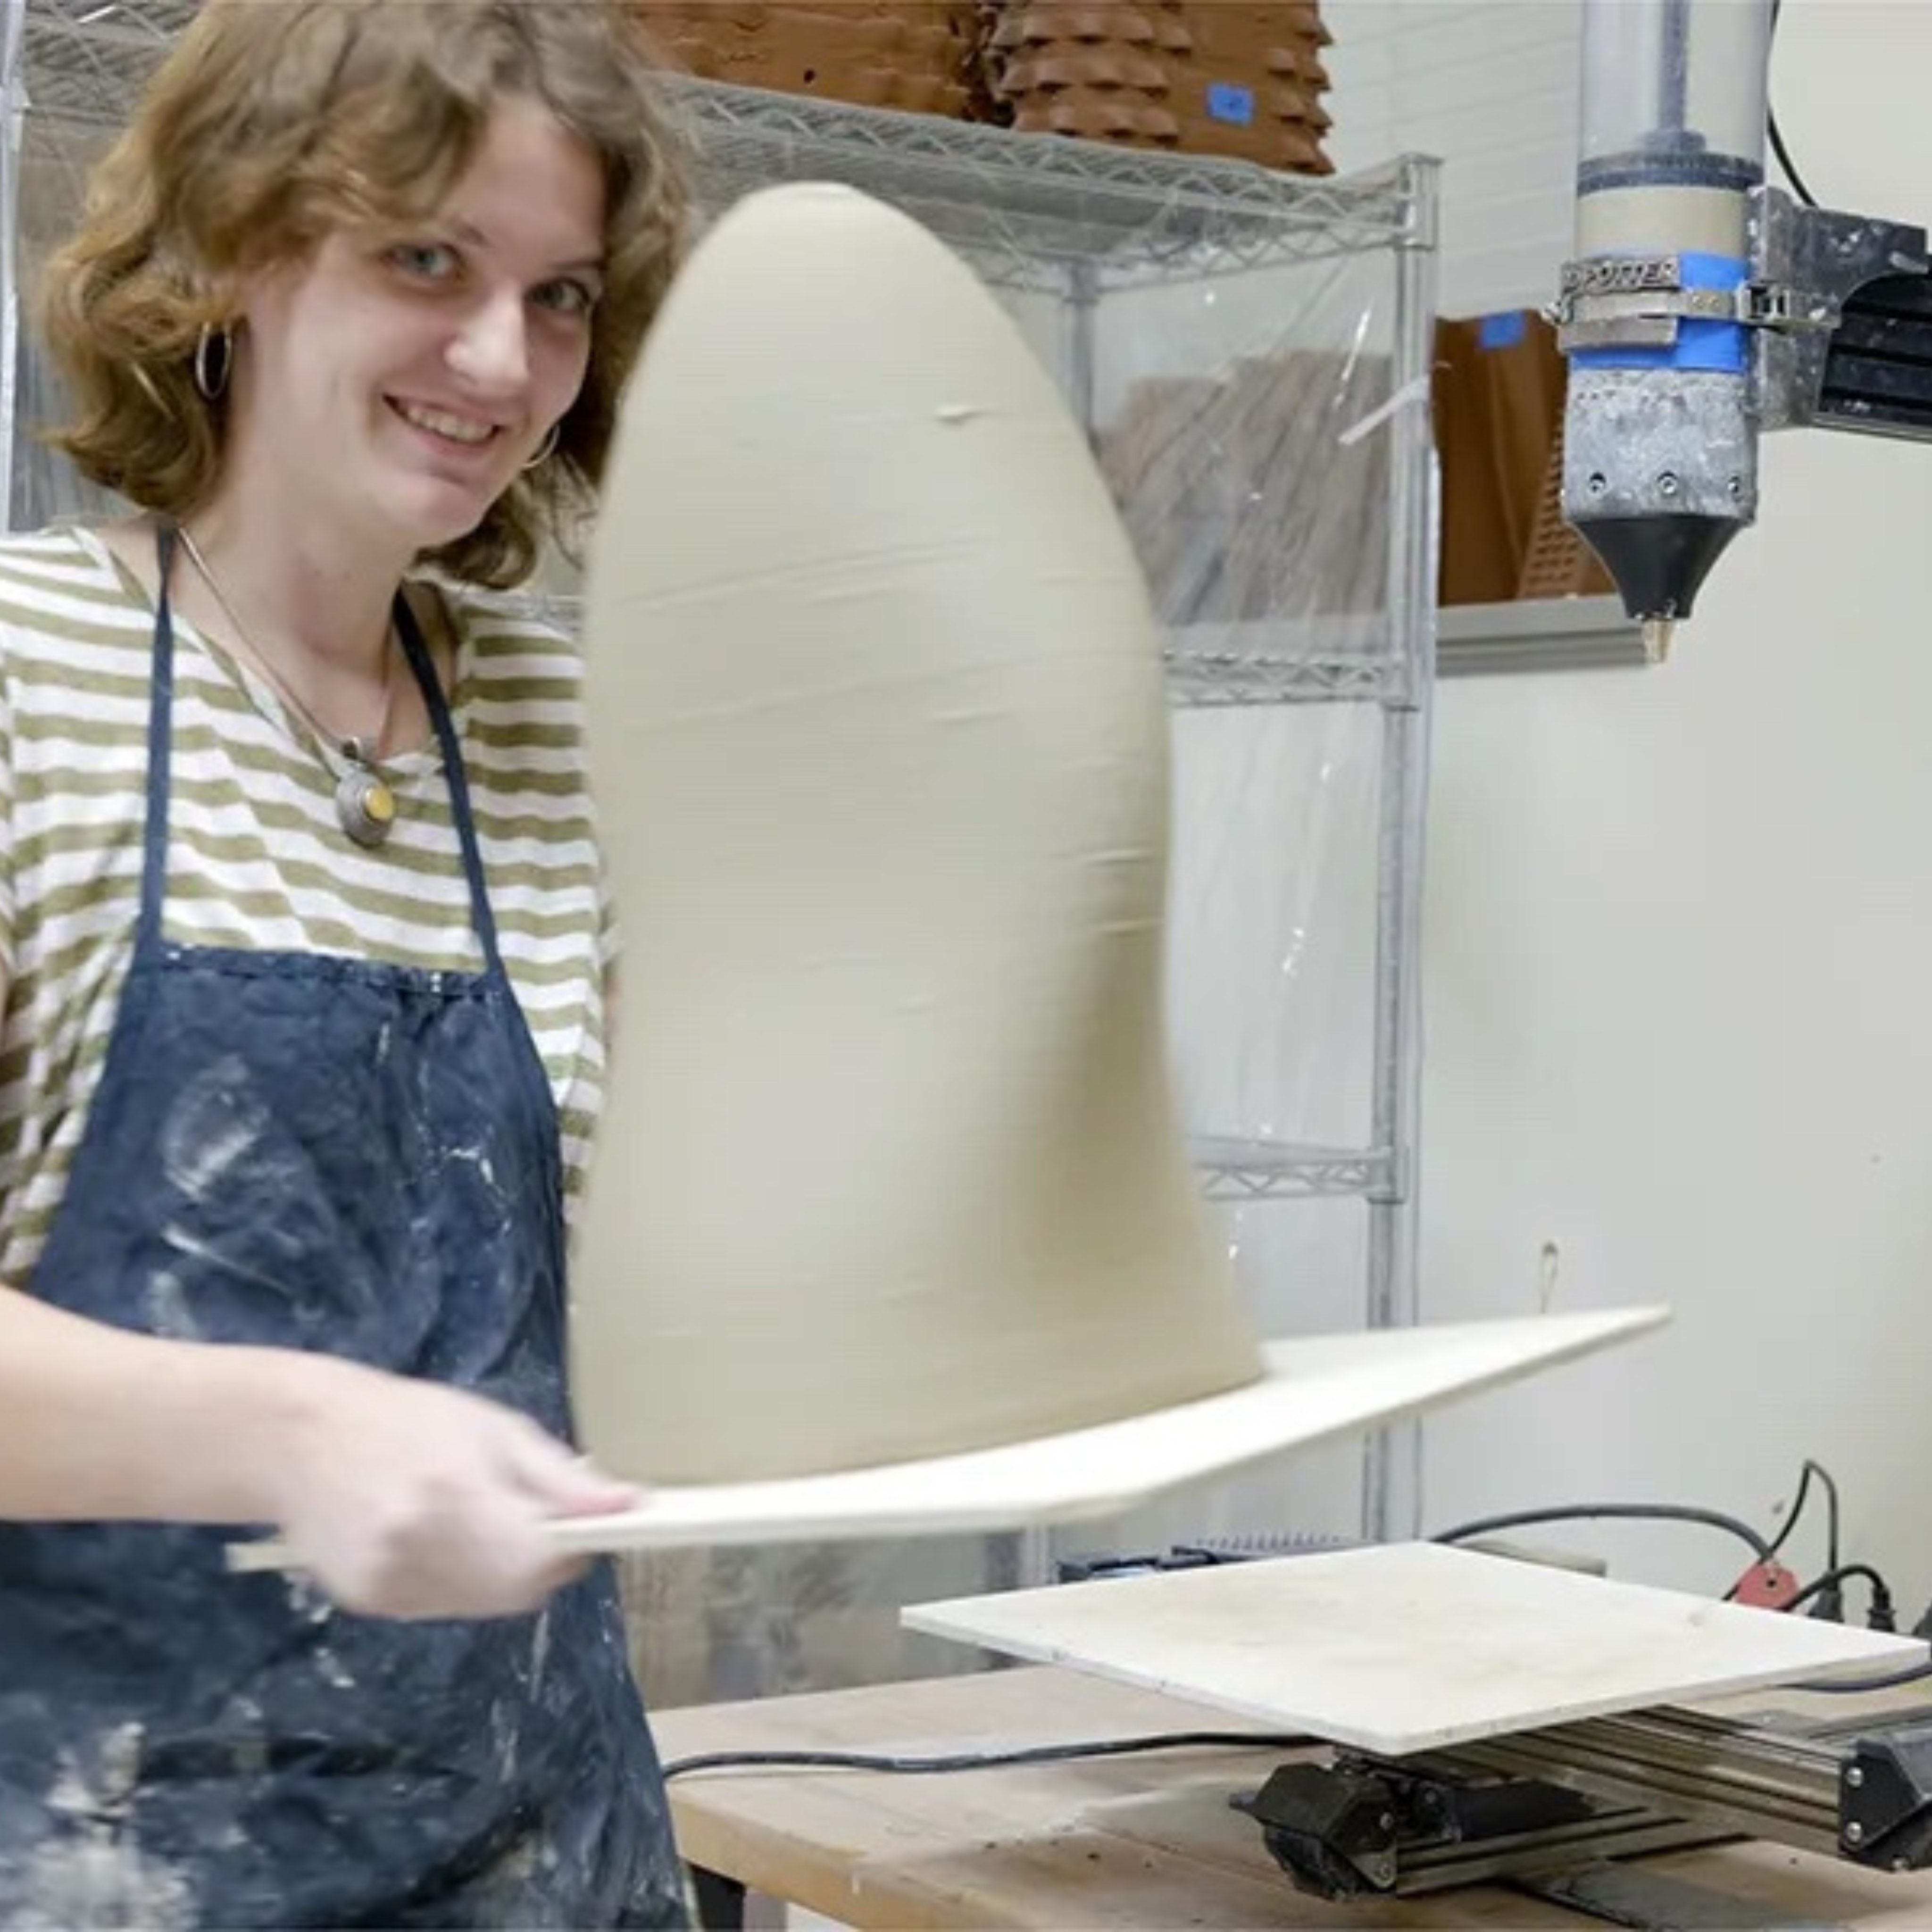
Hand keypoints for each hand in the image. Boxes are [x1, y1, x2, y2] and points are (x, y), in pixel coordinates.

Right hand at [259, 1353, 640, 1620]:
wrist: (299, 1437)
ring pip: (482, 1603)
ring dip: (499, 1573)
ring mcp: (388, 1582)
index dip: (573, 1549)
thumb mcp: (495, 1429)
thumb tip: (629, 1506)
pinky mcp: (368, 1602)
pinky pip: (442, 1606)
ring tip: (470, 1517)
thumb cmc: (408, 1419)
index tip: (579, 1526)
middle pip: (517, 1590)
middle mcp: (419, 1547)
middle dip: (539, 1562)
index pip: (542, 1560)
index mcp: (457, 1495)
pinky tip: (433, 1536)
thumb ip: (560, 1478)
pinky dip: (457, 1581)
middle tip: (525, 1518)